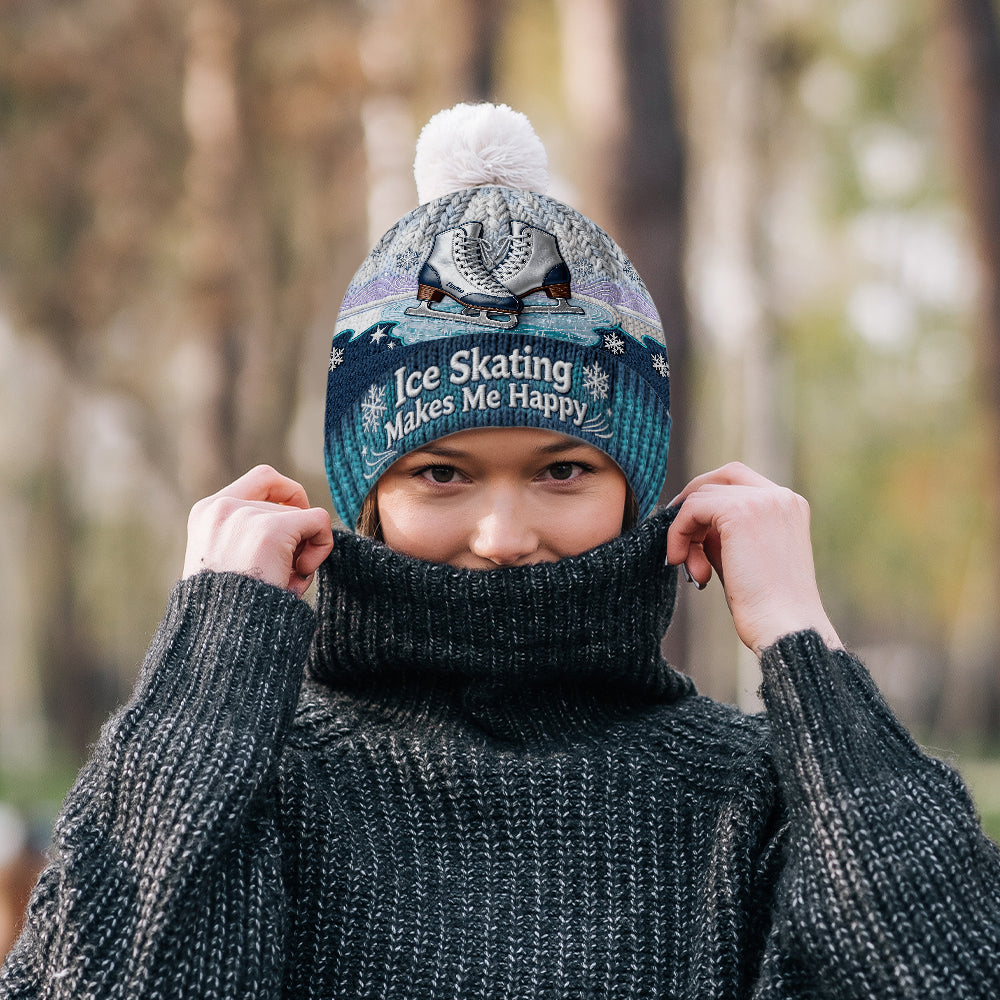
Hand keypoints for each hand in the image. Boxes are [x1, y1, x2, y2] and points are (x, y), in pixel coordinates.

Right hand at [183, 465, 333, 598]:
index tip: (294, 527)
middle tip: (285, 572)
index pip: (262, 479)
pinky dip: (322, 546)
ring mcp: (246, 516)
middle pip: (286, 503)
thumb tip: (304, 517)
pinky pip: (319, 522)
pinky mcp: (271, 530)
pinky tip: (300, 574)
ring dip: (303, 551)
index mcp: (206, 513)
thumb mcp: (228, 562)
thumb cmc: (230, 611)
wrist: (221, 637)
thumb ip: (250, 535)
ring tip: (283, 582)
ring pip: (303, 517)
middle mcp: (222, 507)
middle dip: (295, 537)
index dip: (288, 496)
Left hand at [666, 462, 841, 655]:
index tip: (691, 531)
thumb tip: (691, 522)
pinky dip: (678, 533)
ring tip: (693, 570)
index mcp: (789, 505)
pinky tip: (681, 561)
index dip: (708, 499)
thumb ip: (722, 533)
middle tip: (679, 538)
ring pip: (701, 495)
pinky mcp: (741, 512)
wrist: (785, 628)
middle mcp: (780, 496)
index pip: (739, 481)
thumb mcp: (743, 558)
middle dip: (693, 504)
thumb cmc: (766, 606)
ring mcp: (763, 501)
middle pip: (721, 478)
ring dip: (686, 531)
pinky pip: (692, 509)